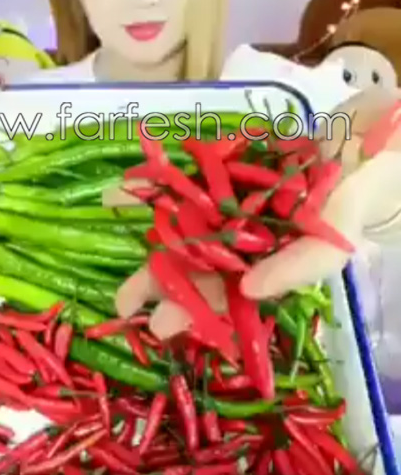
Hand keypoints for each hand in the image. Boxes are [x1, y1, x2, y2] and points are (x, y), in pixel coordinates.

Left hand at [113, 88, 400, 338]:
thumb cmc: (351, 203)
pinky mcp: (225, 171)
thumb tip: (252, 291)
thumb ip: (297, 268)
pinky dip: (160, 177)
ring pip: (182, 219)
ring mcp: (227, 206)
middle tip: (123, 299)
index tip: (158, 325)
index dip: (190, 312)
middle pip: (192, 265)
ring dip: (148, 217)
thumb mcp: (332, 243)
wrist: (364, 148)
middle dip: (157, 280)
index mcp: (260, 269)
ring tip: (111, 210)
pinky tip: (129, 176)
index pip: (220, 298)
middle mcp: (237, 243)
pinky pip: (187, 176)